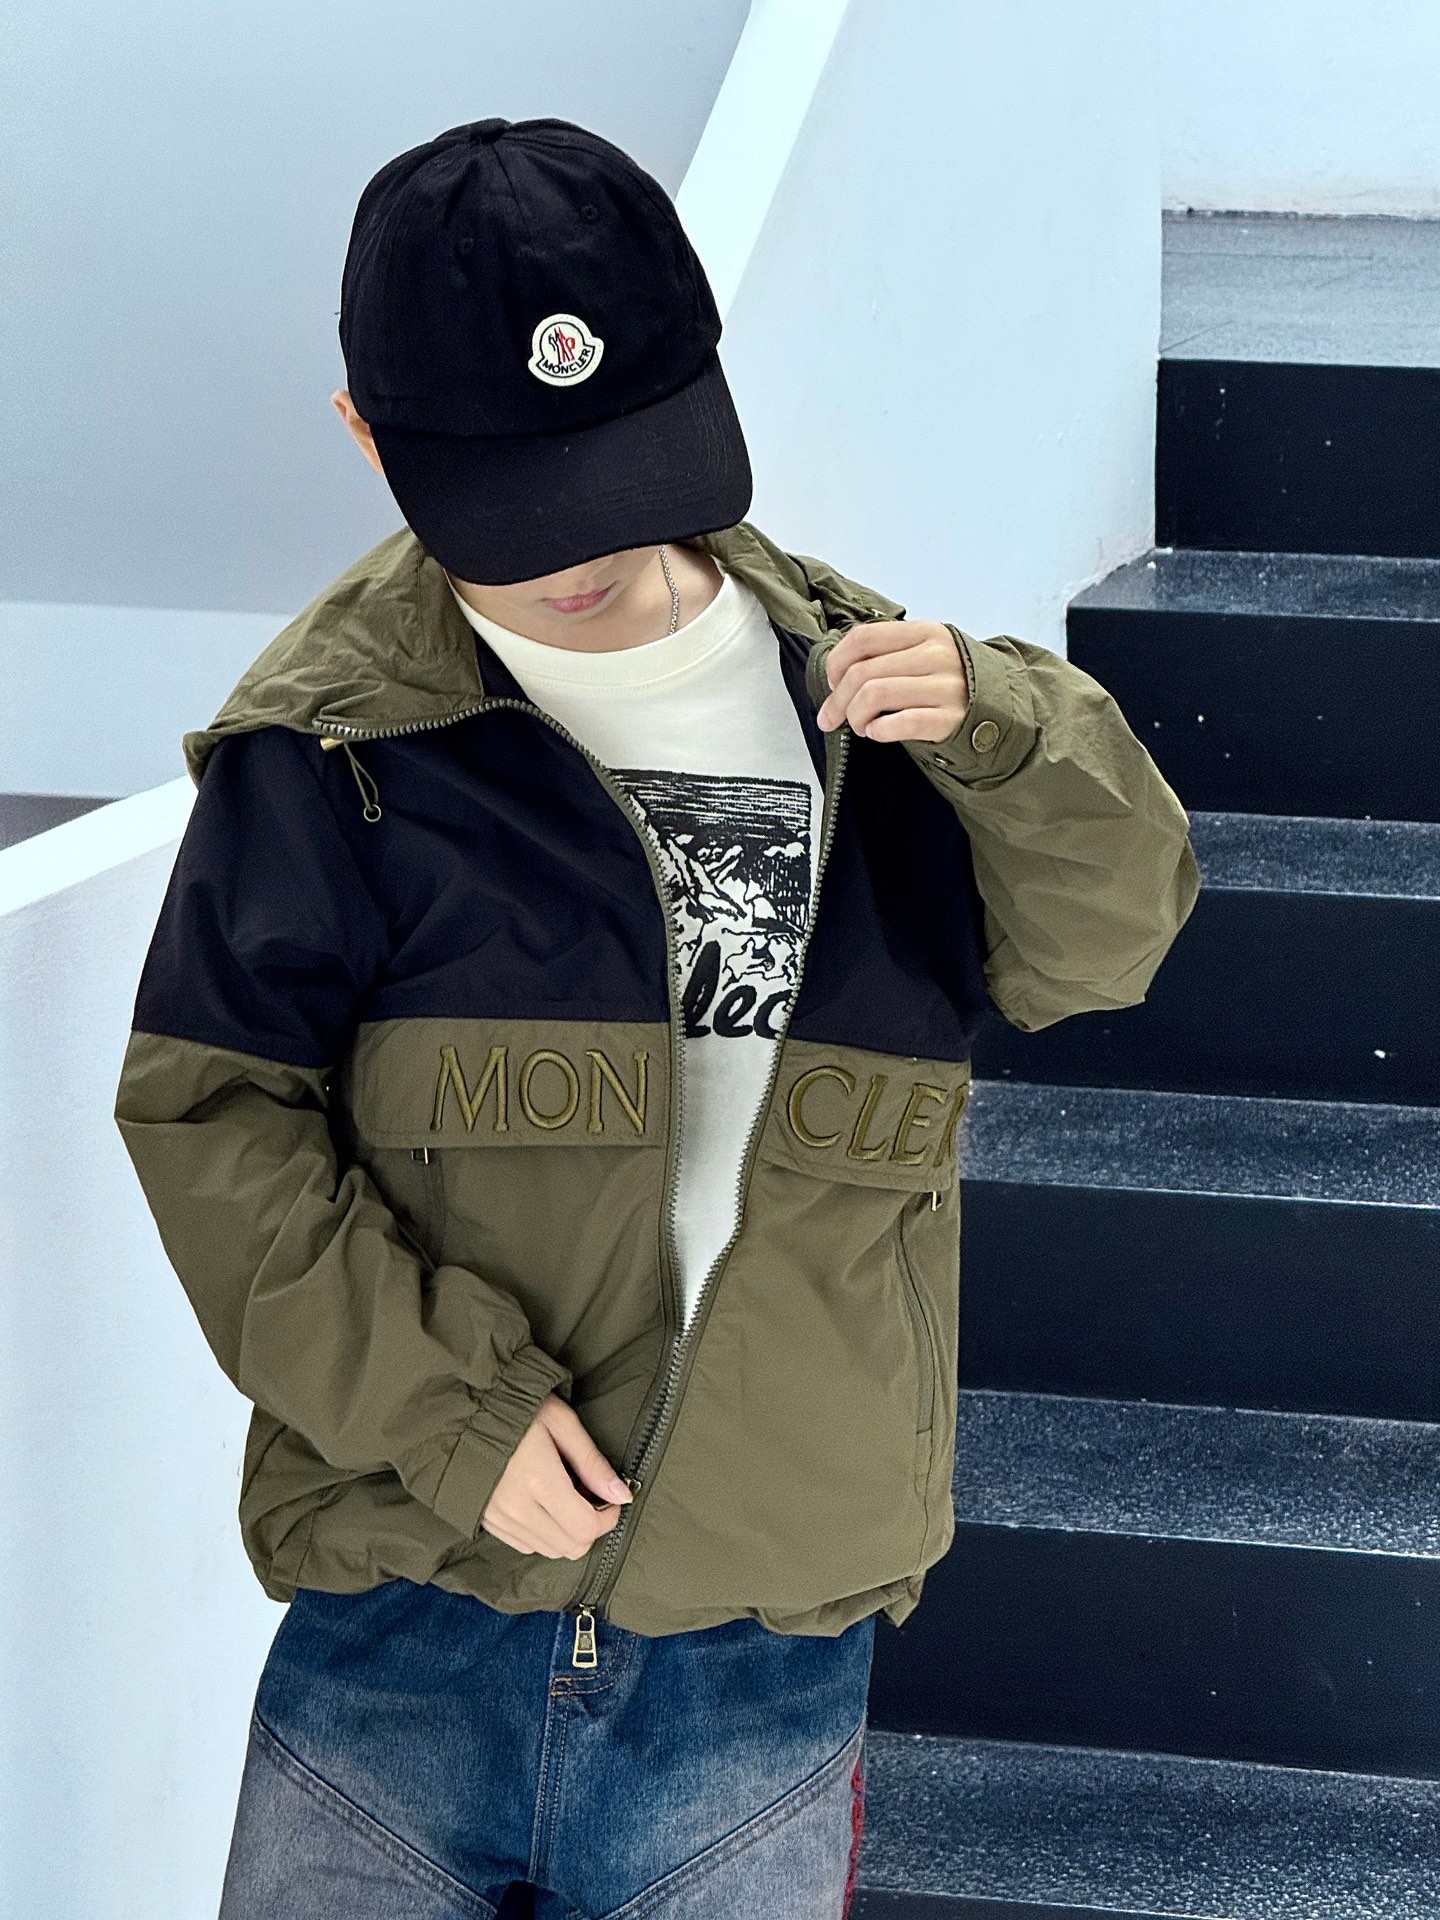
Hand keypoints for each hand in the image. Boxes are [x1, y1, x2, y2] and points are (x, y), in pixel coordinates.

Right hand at [481, 1392, 633, 1558]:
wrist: (465, 1411)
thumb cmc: (516, 1407)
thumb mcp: (561, 1422)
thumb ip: (592, 1462)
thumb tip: (622, 1495)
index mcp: (537, 1479)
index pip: (585, 1527)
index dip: (608, 1518)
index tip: (612, 1499)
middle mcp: (515, 1507)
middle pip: (570, 1546)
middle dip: (590, 1527)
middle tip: (589, 1495)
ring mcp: (497, 1518)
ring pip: (549, 1550)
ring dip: (567, 1531)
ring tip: (564, 1496)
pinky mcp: (487, 1522)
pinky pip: (525, 1545)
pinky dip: (543, 1534)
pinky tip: (543, 1504)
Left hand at [815, 619, 970, 742]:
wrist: (1000, 707)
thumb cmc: (952, 681)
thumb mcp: (926, 652)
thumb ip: (889, 654)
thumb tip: (836, 675)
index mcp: (925, 633)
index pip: (863, 638)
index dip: (836, 662)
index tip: (831, 682)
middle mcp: (936, 655)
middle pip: (862, 672)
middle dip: (837, 700)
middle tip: (833, 717)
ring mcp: (945, 687)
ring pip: (874, 695)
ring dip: (855, 716)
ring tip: (860, 725)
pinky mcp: (950, 719)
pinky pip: (902, 723)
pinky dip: (879, 730)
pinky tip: (877, 732)